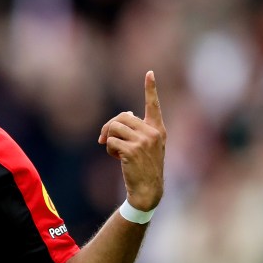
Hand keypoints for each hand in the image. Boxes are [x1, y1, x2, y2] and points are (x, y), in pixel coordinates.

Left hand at [98, 71, 166, 210]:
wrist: (148, 190)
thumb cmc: (144, 168)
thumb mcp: (147, 147)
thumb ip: (138, 130)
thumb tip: (125, 114)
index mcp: (158, 129)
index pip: (154, 105)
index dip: (151, 88)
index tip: (149, 73)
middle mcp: (153, 132)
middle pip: (122, 117)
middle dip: (109, 127)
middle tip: (104, 139)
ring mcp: (144, 141)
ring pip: (115, 128)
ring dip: (108, 139)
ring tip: (114, 150)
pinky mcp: (132, 151)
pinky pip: (111, 141)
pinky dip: (109, 149)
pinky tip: (116, 158)